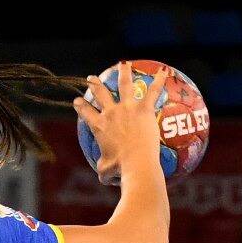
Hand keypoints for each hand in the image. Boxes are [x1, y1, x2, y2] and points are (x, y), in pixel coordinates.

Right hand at [74, 64, 170, 187]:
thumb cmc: (120, 170)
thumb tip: (103, 178)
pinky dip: (158, 80)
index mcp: (99, 126)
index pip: (85, 112)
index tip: (77, 101)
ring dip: (123, 73)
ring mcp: (127, 108)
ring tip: (123, 64)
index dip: (80, 105)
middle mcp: (110, 113)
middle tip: (91, 79)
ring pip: (124, 84)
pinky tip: (164, 71)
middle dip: (95, 84)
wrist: (136, 163)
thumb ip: (102, 170)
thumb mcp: (105, 172)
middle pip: (100, 93)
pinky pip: (152, 91)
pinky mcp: (144, 109)